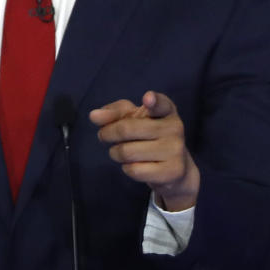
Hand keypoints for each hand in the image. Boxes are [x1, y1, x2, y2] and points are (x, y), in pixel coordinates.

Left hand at [89, 91, 199, 211]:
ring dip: (115, 153)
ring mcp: (175, 150)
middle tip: (104, 136)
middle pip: (127, 129)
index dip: (153, 100)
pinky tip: (133, 165)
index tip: (147, 98)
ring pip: (127, 152)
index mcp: (166, 111)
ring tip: (120, 152)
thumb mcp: (134, 119)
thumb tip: (94, 116)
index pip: (161, 103)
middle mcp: (175, 128)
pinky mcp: (172, 171)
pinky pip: (134, 170)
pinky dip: (126, 168)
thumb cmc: (149, 137)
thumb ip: (114, 113)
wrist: (175, 170)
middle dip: (108, 133)